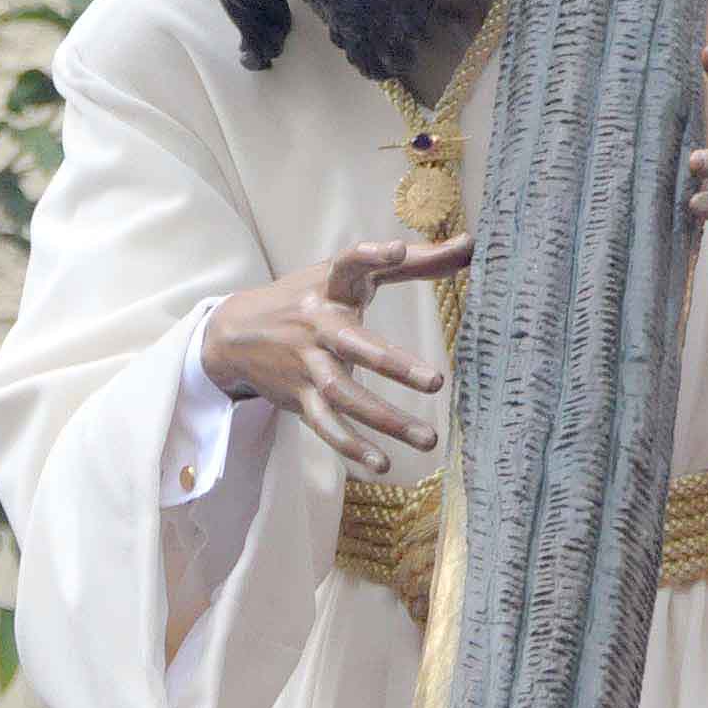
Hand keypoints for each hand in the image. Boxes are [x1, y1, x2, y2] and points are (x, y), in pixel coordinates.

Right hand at [197, 235, 469, 474]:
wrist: (236, 332)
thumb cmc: (311, 296)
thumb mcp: (351, 275)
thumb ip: (414, 263)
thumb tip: (472, 245)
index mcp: (331, 286)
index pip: (349, 263)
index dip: (369, 256)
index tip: (395, 250)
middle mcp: (317, 324)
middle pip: (353, 344)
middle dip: (392, 364)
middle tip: (436, 382)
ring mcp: (306, 363)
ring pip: (343, 394)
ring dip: (385, 419)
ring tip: (429, 439)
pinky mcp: (298, 396)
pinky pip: (325, 424)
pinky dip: (351, 445)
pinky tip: (382, 463)